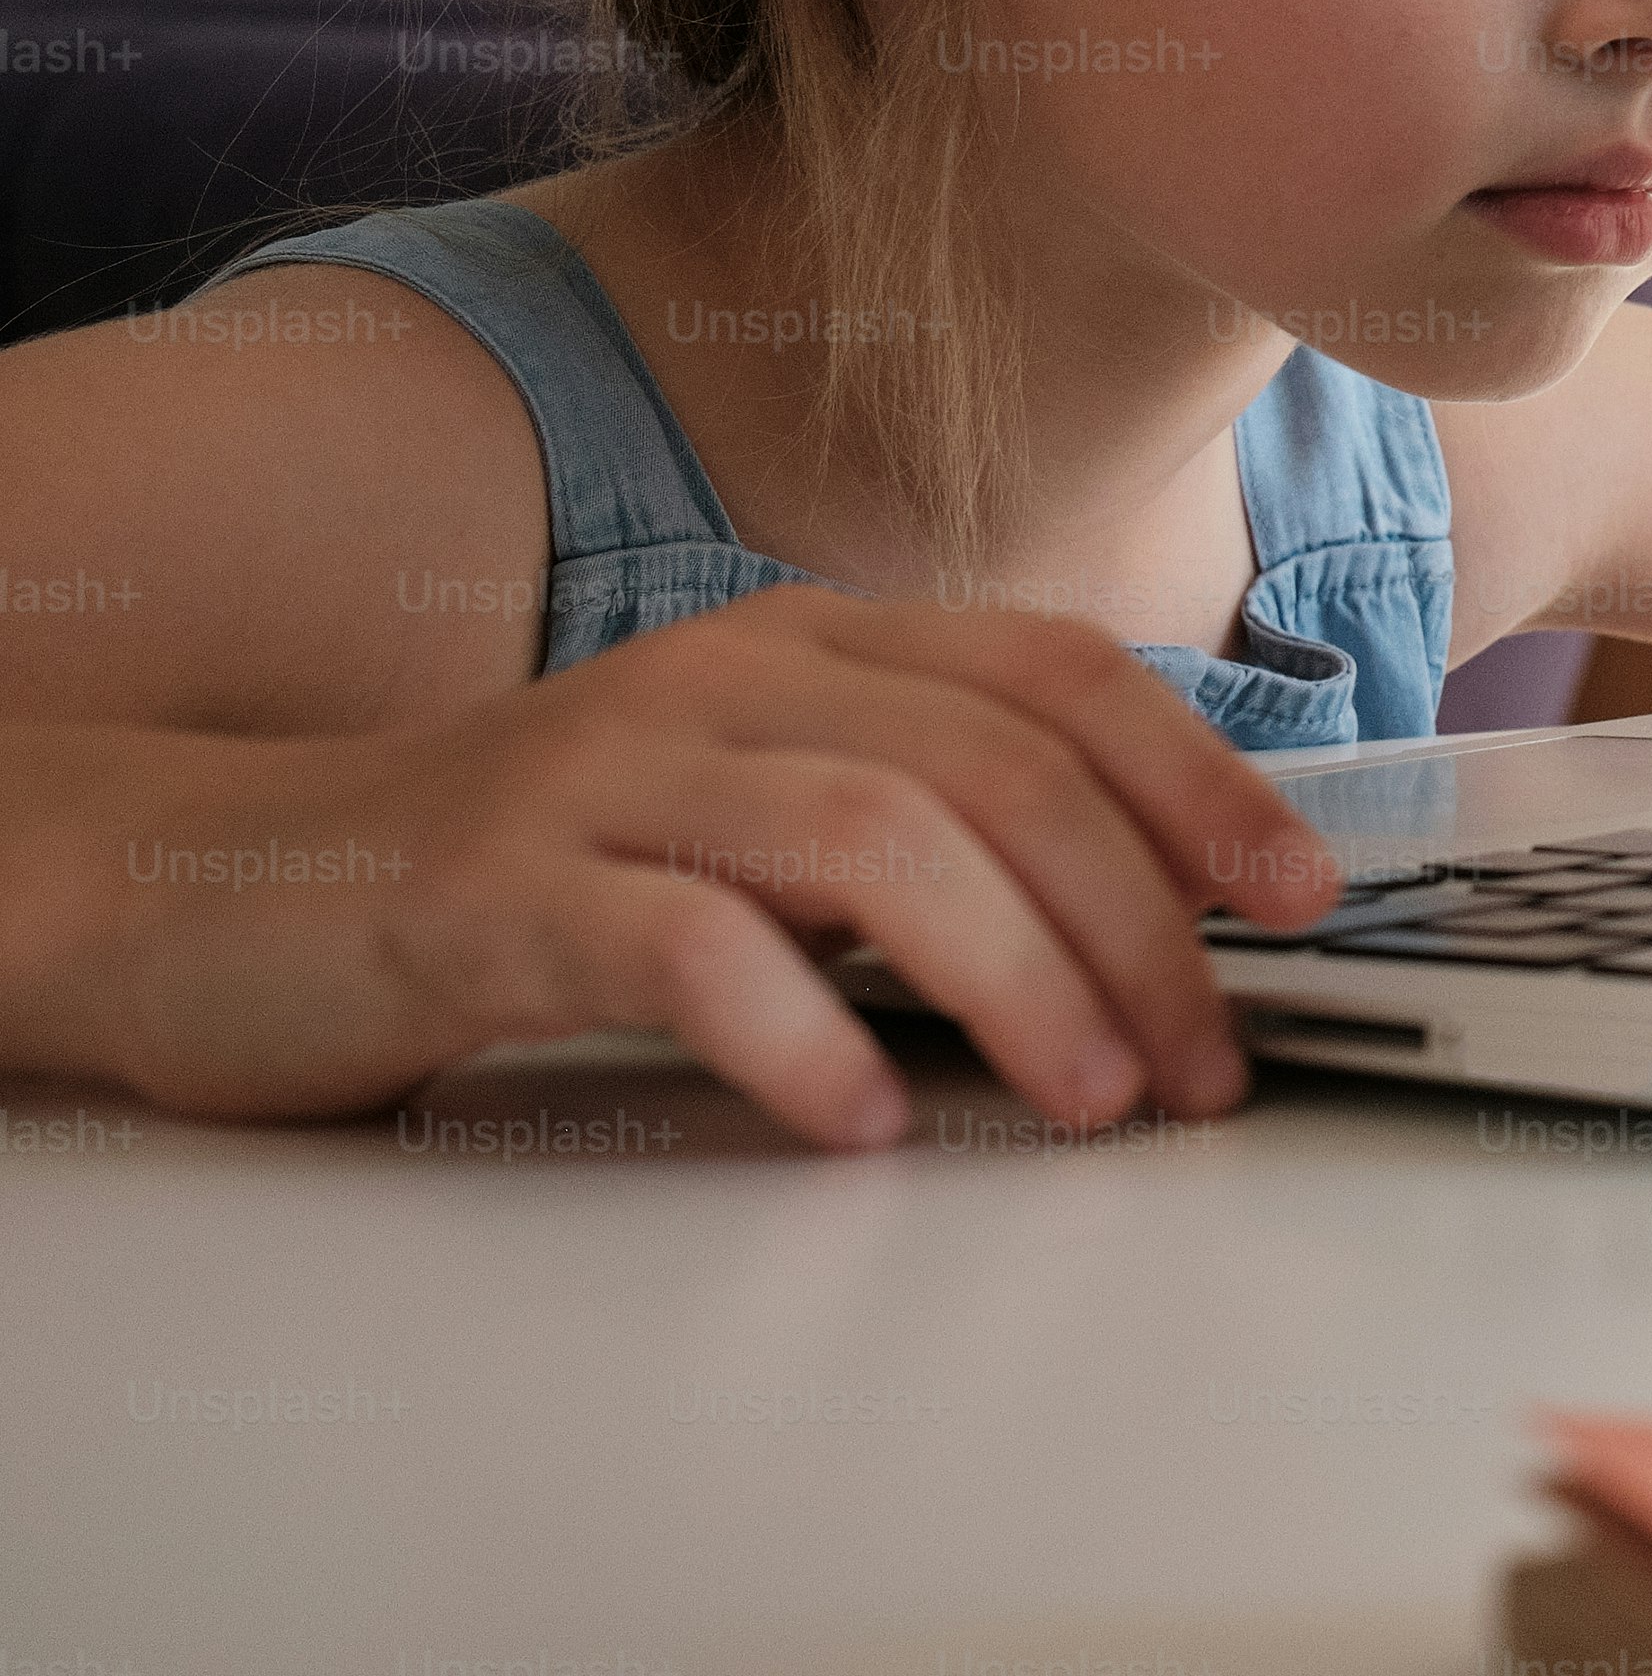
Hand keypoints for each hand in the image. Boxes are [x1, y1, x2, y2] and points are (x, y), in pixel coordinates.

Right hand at [65, 591, 1337, 1148]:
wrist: (241, 884)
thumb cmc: (546, 869)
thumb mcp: (761, 811)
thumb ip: (925, 829)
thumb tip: (1148, 921)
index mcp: (813, 644)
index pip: (1054, 674)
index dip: (1197, 777)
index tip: (1300, 896)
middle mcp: (726, 677)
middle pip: (990, 769)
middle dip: (1134, 920)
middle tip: (1205, 1062)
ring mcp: (605, 774)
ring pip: (867, 842)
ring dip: (1012, 976)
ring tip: (1086, 1097)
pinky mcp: (495, 893)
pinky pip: (680, 945)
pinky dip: (796, 1031)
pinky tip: (860, 1119)